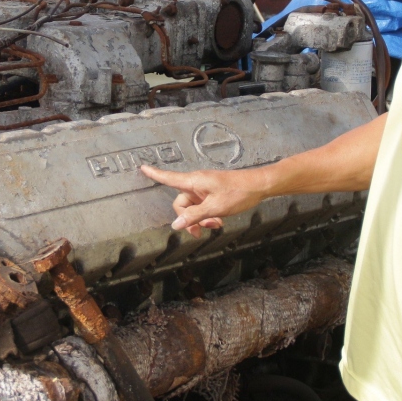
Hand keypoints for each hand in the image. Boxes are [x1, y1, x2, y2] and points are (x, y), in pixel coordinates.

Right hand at [139, 165, 267, 237]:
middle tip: (200, 231)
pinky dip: (208, 215)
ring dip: (200, 219)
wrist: (259, 187)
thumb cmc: (238, 193)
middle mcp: (197, 184)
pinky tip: (219, 221)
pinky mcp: (213, 193)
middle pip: (181, 203)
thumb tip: (175, 224)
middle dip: (189, 219)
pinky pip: (203, 206)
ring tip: (215, 225)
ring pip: (193, 207)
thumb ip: (194, 216)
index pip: (169, 178)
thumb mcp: (215, 208)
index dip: (155, 174)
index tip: (142, 168)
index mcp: (194, 181)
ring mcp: (205, 189)